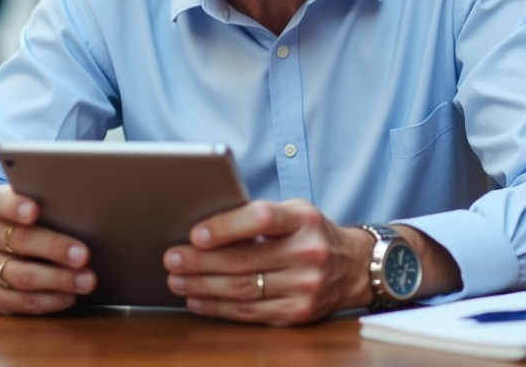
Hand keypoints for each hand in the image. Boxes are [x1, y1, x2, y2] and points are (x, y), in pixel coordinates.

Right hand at [0, 184, 96, 314]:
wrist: (0, 252)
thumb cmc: (32, 224)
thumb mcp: (37, 207)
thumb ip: (52, 206)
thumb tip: (90, 209)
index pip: (1, 201)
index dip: (16, 206)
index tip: (34, 211)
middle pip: (21, 241)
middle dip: (55, 248)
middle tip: (83, 255)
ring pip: (23, 276)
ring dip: (59, 280)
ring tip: (86, 280)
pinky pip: (21, 301)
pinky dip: (49, 300)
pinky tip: (69, 296)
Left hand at [162, 199, 372, 325]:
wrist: (354, 266)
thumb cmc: (312, 234)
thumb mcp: (295, 213)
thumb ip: (259, 217)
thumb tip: (204, 228)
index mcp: (303, 220)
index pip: (262, 219)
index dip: (227, 226)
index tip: (196, 233)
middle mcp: (308, 253)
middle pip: (244, 260)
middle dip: (200, 261)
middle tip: (171, 258)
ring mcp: (305, 287)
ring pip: (242, 290)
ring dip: (202, 286)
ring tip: (177, 280)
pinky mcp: (298, 313)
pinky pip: (250, 312)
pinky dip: (218, 308)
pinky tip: (198, 300)